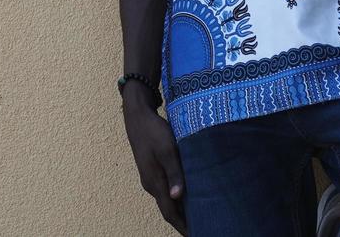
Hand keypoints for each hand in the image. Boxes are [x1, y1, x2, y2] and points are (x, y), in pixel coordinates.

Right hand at [123, 97, 186, 233]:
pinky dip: (177, 197)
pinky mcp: (152, 170)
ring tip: (198, 215)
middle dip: (183, 221)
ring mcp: (150, 177)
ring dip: (181, 209)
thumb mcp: (167, 150)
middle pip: (168, 209)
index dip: (183, 227)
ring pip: (167, 200)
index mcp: (155, 182)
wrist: (136, 116)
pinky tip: (188, 194)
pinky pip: (166, 190)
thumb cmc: (154, 131)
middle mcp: (151, 184)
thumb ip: (174, 173)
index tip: (196, 235)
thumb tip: (178, 197)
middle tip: (202, 226)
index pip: (170, 213)